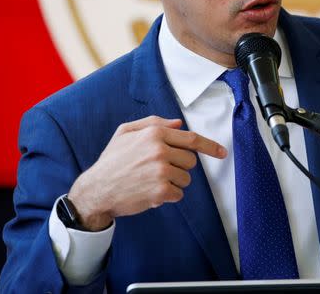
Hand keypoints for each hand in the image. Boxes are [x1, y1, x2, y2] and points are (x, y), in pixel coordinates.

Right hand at [67, 116, 226, 229]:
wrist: (97, 189)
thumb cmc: (112, 160)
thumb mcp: (125, 132)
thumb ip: (153, 123)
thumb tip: (178, 123)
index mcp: (154, 133)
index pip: (191, 139)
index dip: (210, 146)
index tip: (222, 152)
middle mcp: (159, 150)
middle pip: (190, 161)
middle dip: (180, 166)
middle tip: (159, 169)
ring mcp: (160, 171)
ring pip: (186, 178)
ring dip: (173, 182)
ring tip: (151, 181)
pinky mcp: (160, 191)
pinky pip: (178, 193)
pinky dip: (168, 195)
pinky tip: (150, 191)